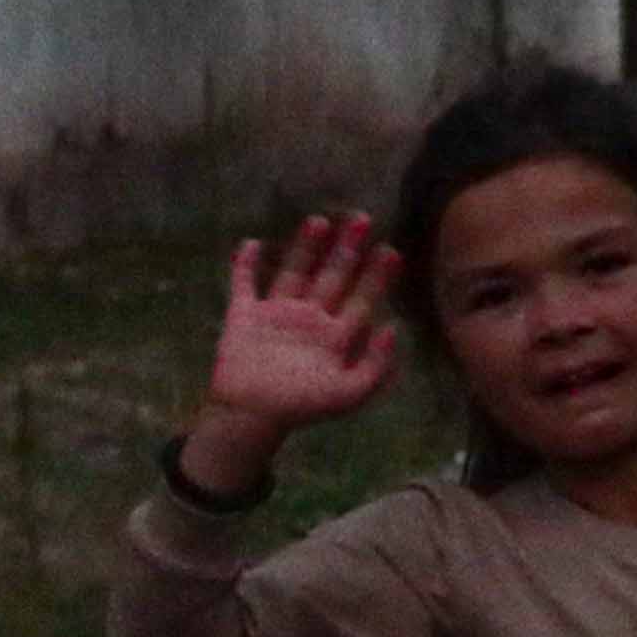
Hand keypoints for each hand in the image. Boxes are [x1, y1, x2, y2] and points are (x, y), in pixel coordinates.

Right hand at [192, 212, 404, 480]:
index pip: (361, 299)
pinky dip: (245, 265)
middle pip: (333, 277)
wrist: (254, 417)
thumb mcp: (350, 394)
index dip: (377, 276)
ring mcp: (277, 314)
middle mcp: (310, 319)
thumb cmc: (304, 407)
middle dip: (348, 250)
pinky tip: (251, 242)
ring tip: (320, 221)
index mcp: (336, 335)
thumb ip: (376, 364)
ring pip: (294, 273)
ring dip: (305, 248)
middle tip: (363, 220)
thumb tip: (393, 327)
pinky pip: (244, 284)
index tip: (391, 250)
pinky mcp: (244, 315)